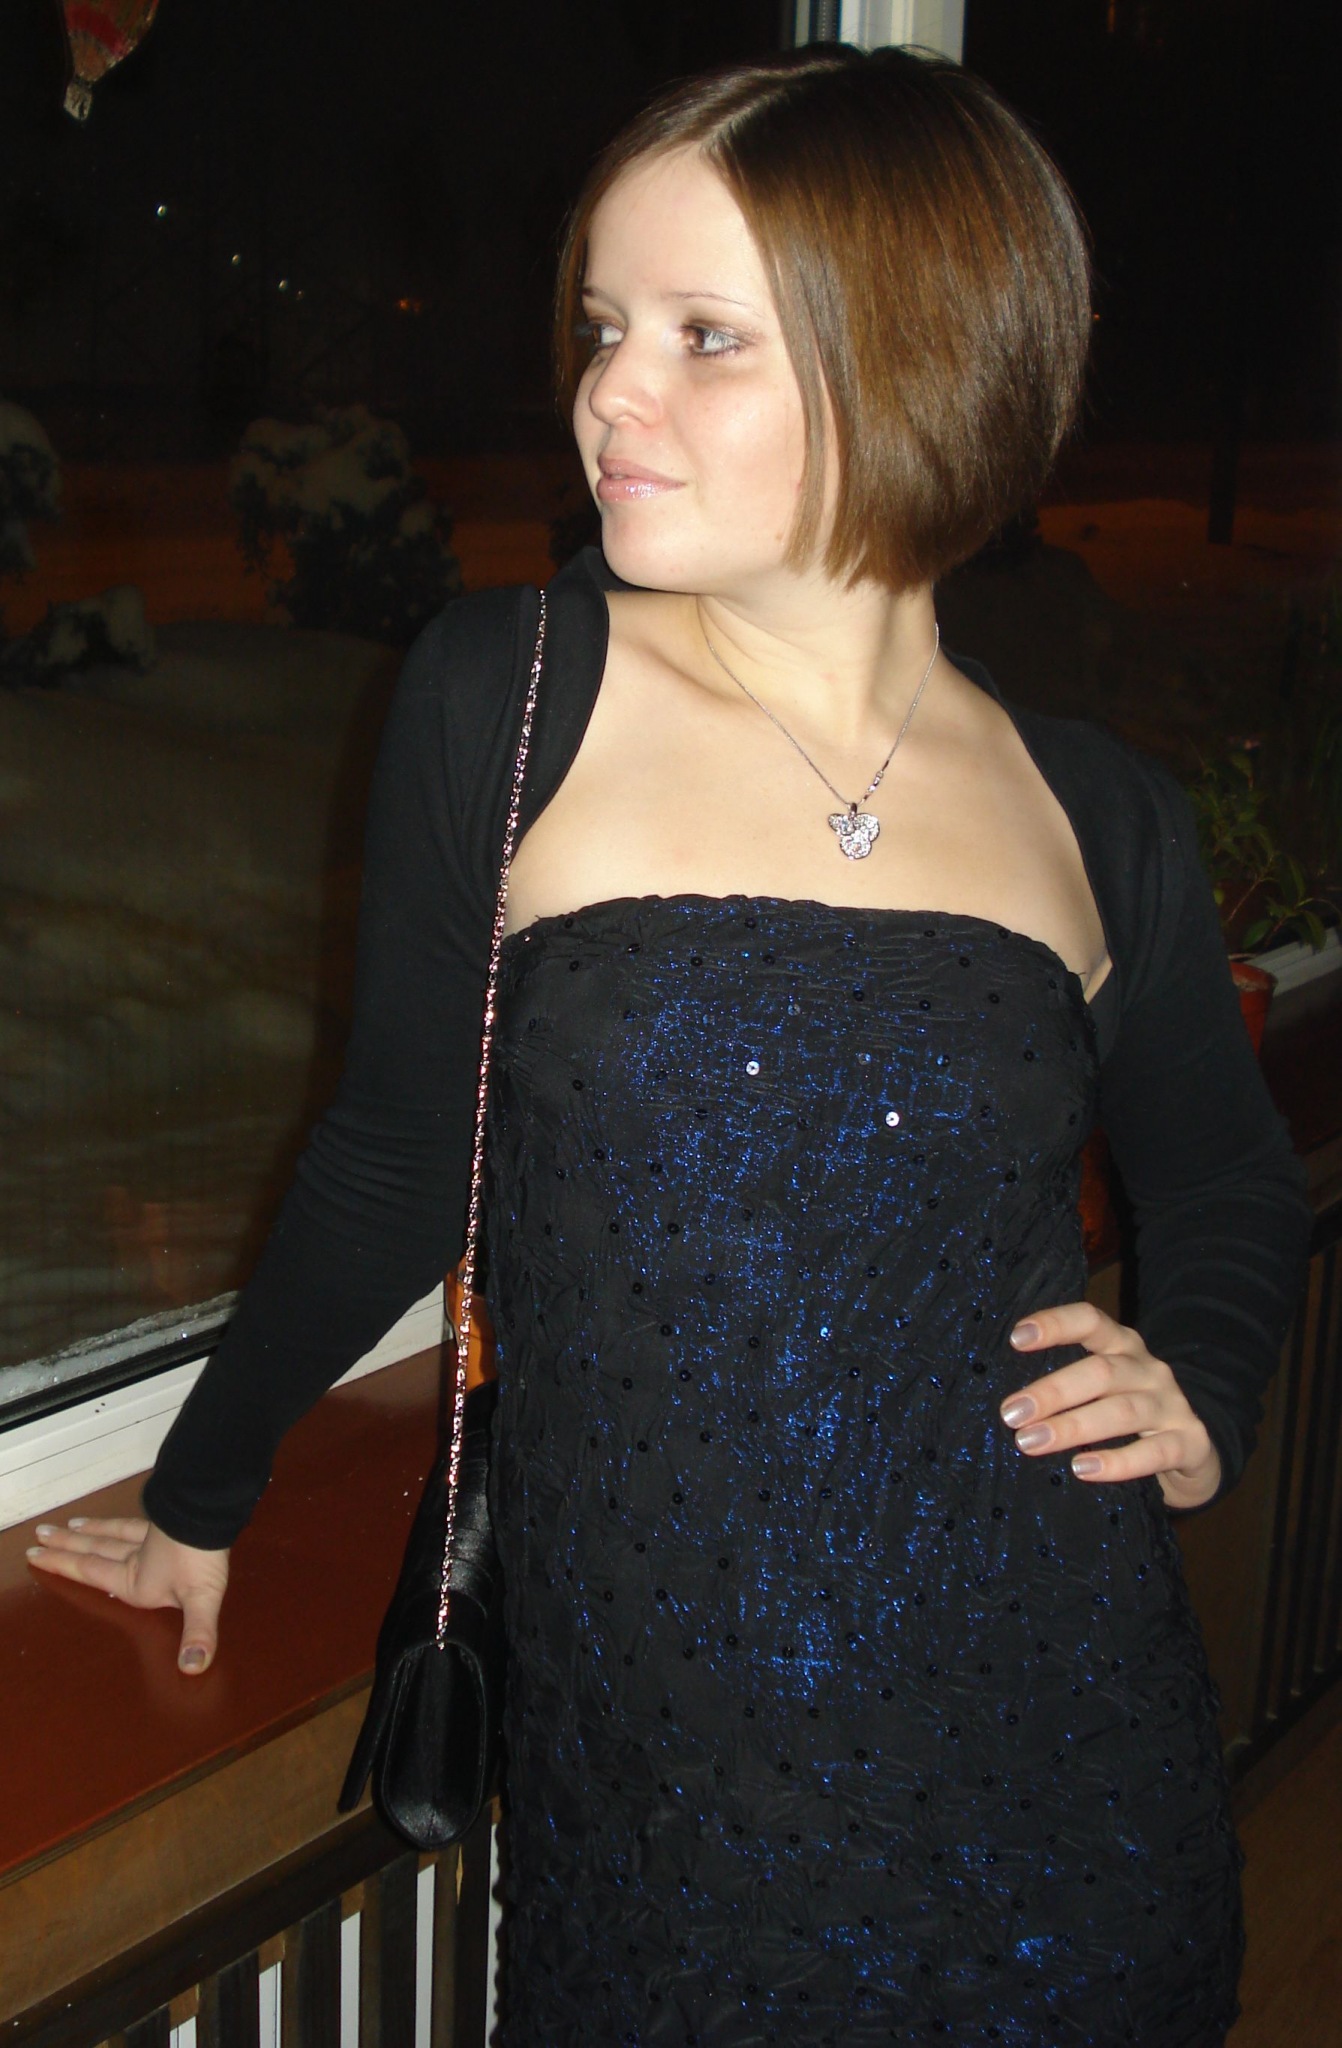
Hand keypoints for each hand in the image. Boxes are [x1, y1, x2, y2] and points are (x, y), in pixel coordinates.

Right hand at [27, 1516, 228, 1673]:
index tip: (36, 1556)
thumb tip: (191, 1667)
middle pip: (94, 1550)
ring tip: (70, 1525)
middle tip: (40, 1535)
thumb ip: (196, 1634)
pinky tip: (115, 1520)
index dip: (62, 1565)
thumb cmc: (203, 1560)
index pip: (90, 1572)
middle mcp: (136, 1559)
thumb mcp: (201, 1600)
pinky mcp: (165, 1521)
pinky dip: (119, 1522)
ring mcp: (149, 1538)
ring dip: (89, 1531)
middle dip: (66, 1546)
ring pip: (111, 1534)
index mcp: (135, 1582)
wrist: (213, 1515)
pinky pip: (133, 1523)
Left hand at [1001, 1301, 1220, 1510]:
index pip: (1091, 1321)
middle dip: (1052, 1391)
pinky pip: (1155, 1452)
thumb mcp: (1101, 1391)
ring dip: (1073, 1427)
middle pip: (1102, 1371)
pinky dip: (1118, 1462)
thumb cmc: (1127, 1418)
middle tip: (1011, 1414)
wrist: (1194, 1453)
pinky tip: (1083, 1469)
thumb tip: (1008, 1405)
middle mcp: (1149, 1369)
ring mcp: (1173, 1405)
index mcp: (1123, 1346)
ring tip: (1031, 1443)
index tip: (1016, 1338)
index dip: (1055, 1324)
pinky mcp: (1191, 1443)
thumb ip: (1067, 1387)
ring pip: (1123, 1411)